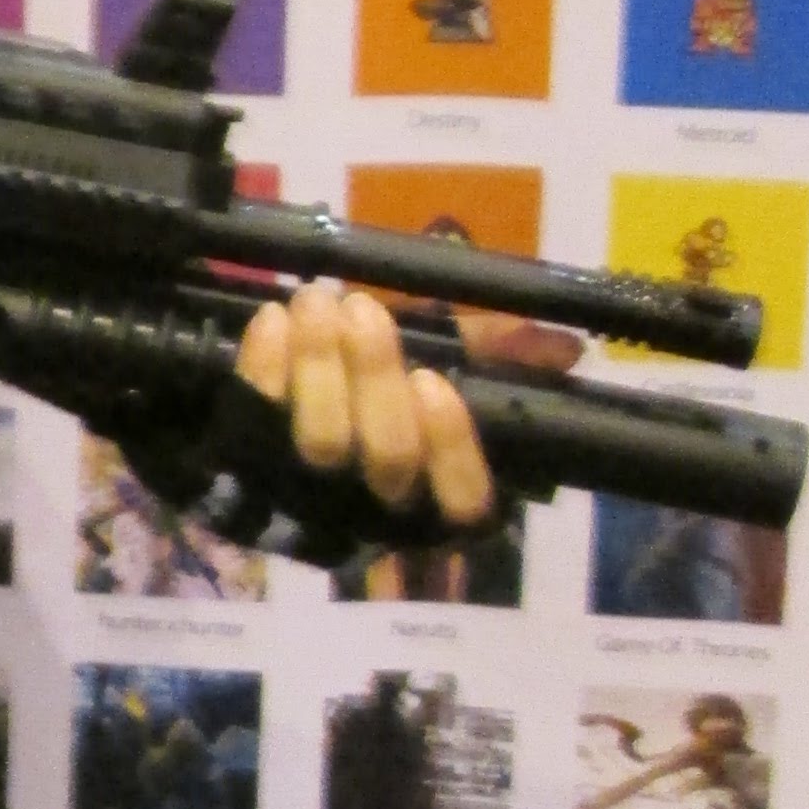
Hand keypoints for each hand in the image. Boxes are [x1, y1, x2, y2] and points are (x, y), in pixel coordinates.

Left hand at [231, 278, 523, 527]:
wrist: (259, 432)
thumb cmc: (372, 398)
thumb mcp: (436, 374)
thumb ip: (492, 355)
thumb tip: (565, 345)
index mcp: (432, 497)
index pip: (461, 499)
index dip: (451, 445)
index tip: (434, 381)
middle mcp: (373, 508)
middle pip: (387, 456)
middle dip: (377, 376)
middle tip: (363, 308)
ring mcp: (303, 492)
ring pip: (320, 439)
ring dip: (320, 361)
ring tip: (318, 300)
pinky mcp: (243, 462)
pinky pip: (253, 415)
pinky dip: (263, 363)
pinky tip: (274, 318)